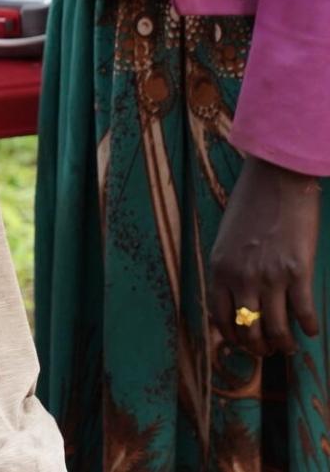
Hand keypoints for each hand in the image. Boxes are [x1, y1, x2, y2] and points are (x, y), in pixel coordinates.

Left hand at [208, 156, 321, 355]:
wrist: (277, 181)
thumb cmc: (250, 206)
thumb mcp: (225, 241)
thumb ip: (227, 270)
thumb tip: (230, 300)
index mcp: (220, 269)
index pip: (220, 317)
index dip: (232, 337)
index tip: (241, 344)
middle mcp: (242, 277)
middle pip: (248, 329)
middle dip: (258, 347)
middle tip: (268, 351)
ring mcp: (270, 276)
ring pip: (276, 328)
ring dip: (283, 344)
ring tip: (288, 347)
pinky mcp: (298, 271)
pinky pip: (304, 311)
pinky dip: (309, 327)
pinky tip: (312, 330)